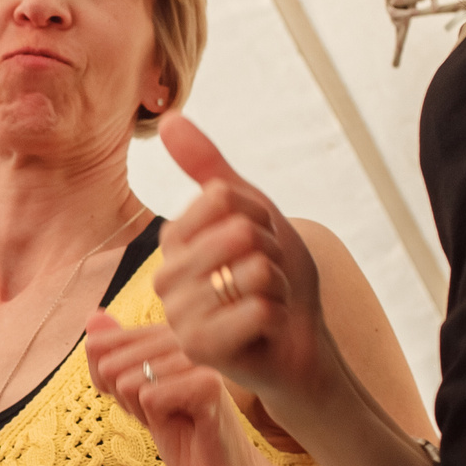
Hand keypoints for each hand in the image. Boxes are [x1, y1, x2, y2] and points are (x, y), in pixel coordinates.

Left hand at [85, 314, 290, 465]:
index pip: (98, 346)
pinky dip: (157, 420)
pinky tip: (187, 424)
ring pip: (128, 383)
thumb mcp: (134, 394)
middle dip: (125, 401)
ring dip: (143, 413)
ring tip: (176, 417)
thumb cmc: (181, 430)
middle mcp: (182, 337)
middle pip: (110, 366)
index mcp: (165, 333)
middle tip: (162, 411)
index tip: (141, 397)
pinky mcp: (209, 384)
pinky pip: (149, 398)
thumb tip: (93, 316)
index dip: (106, 384)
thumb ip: (112, 356)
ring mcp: (197, 358)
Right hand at [151, 116, 332, 407]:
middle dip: (272, 252)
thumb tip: (167, 118)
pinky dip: (278, 313)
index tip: (258, 241)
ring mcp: (180, 315)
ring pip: (252, 270)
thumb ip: (207, 167)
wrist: (299, 343)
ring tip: (266, 301)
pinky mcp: (201, 348)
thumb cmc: (274, 280)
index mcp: (173, 242)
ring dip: (277, 285)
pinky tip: (267, 327)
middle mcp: (166, 278)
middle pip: (239, 232)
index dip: (257, 215)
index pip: (222, 197)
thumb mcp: (249, 212)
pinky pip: (259, 307)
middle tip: (267, 277)